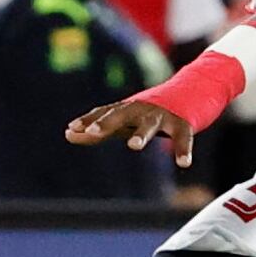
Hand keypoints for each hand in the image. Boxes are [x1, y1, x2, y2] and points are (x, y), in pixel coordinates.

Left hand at [66, 95, 202, 166]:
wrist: (189, 92)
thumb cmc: (146, 113)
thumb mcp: (122, 121)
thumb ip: (95, 131)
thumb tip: (66, 134)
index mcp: (124, 109)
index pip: (102, 113)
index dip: (87, 121)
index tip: (70, 129)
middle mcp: (140, 110)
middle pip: (121, 114)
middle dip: (107, 122)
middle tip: (94, 131)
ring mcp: (161, 116)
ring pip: (149, 126)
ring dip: (141, 135)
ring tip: (132, 146)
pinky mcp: (183, 124)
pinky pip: (184, 138)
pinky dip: (183, 150)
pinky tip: (183, 164)